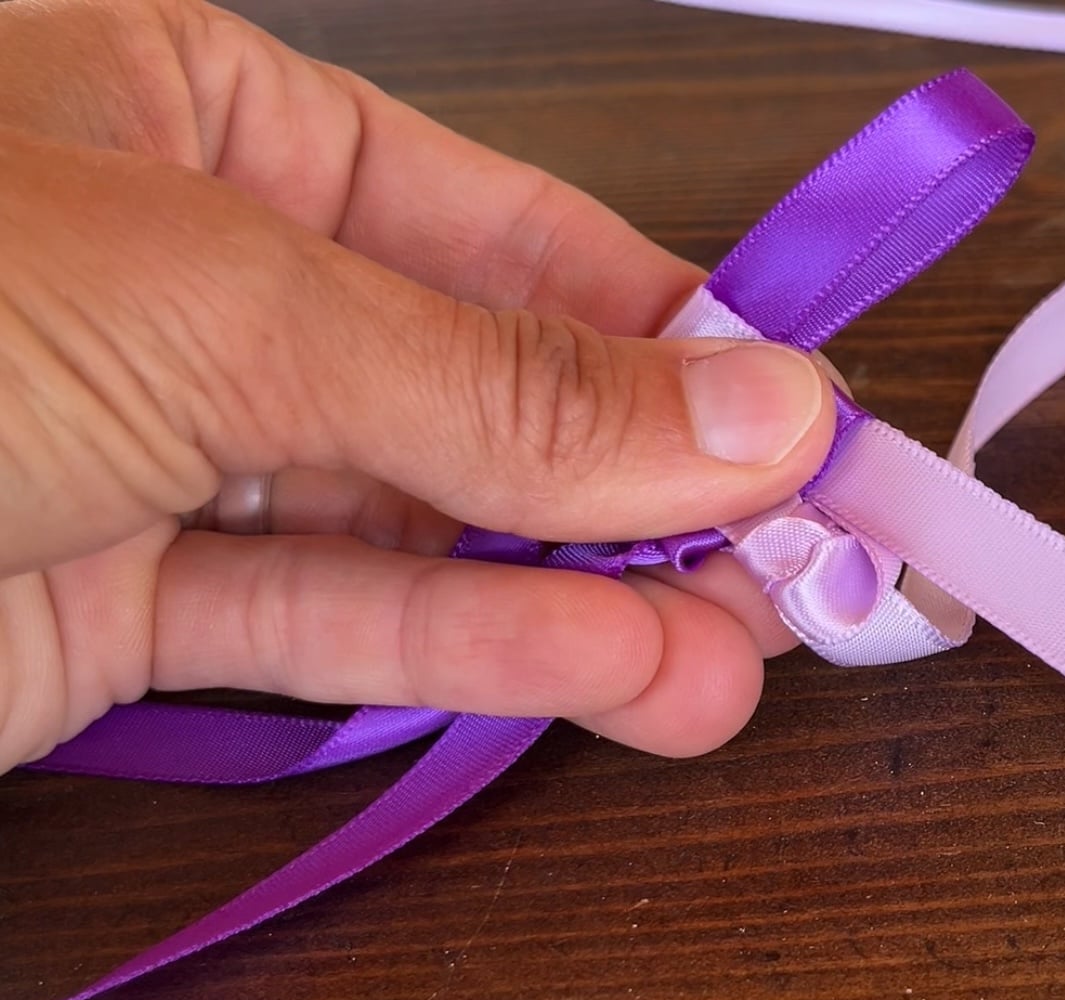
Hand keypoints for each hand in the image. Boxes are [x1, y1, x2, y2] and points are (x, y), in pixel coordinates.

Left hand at [0, 0, 826, 773]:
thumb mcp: (221, 305)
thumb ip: (503, 388)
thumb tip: (753, 414)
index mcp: (214, 122)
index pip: (513, 236)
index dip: (680, 339)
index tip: (810, 432)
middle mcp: (203, 283)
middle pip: (488, 396)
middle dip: (649, 495)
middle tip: (795, 569)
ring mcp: (163, 453)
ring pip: (422, 532)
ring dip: (586, 607)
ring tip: (729, 667)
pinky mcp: (119, 610)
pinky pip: (328, 623)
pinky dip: (468, 658)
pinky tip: (611, 678)